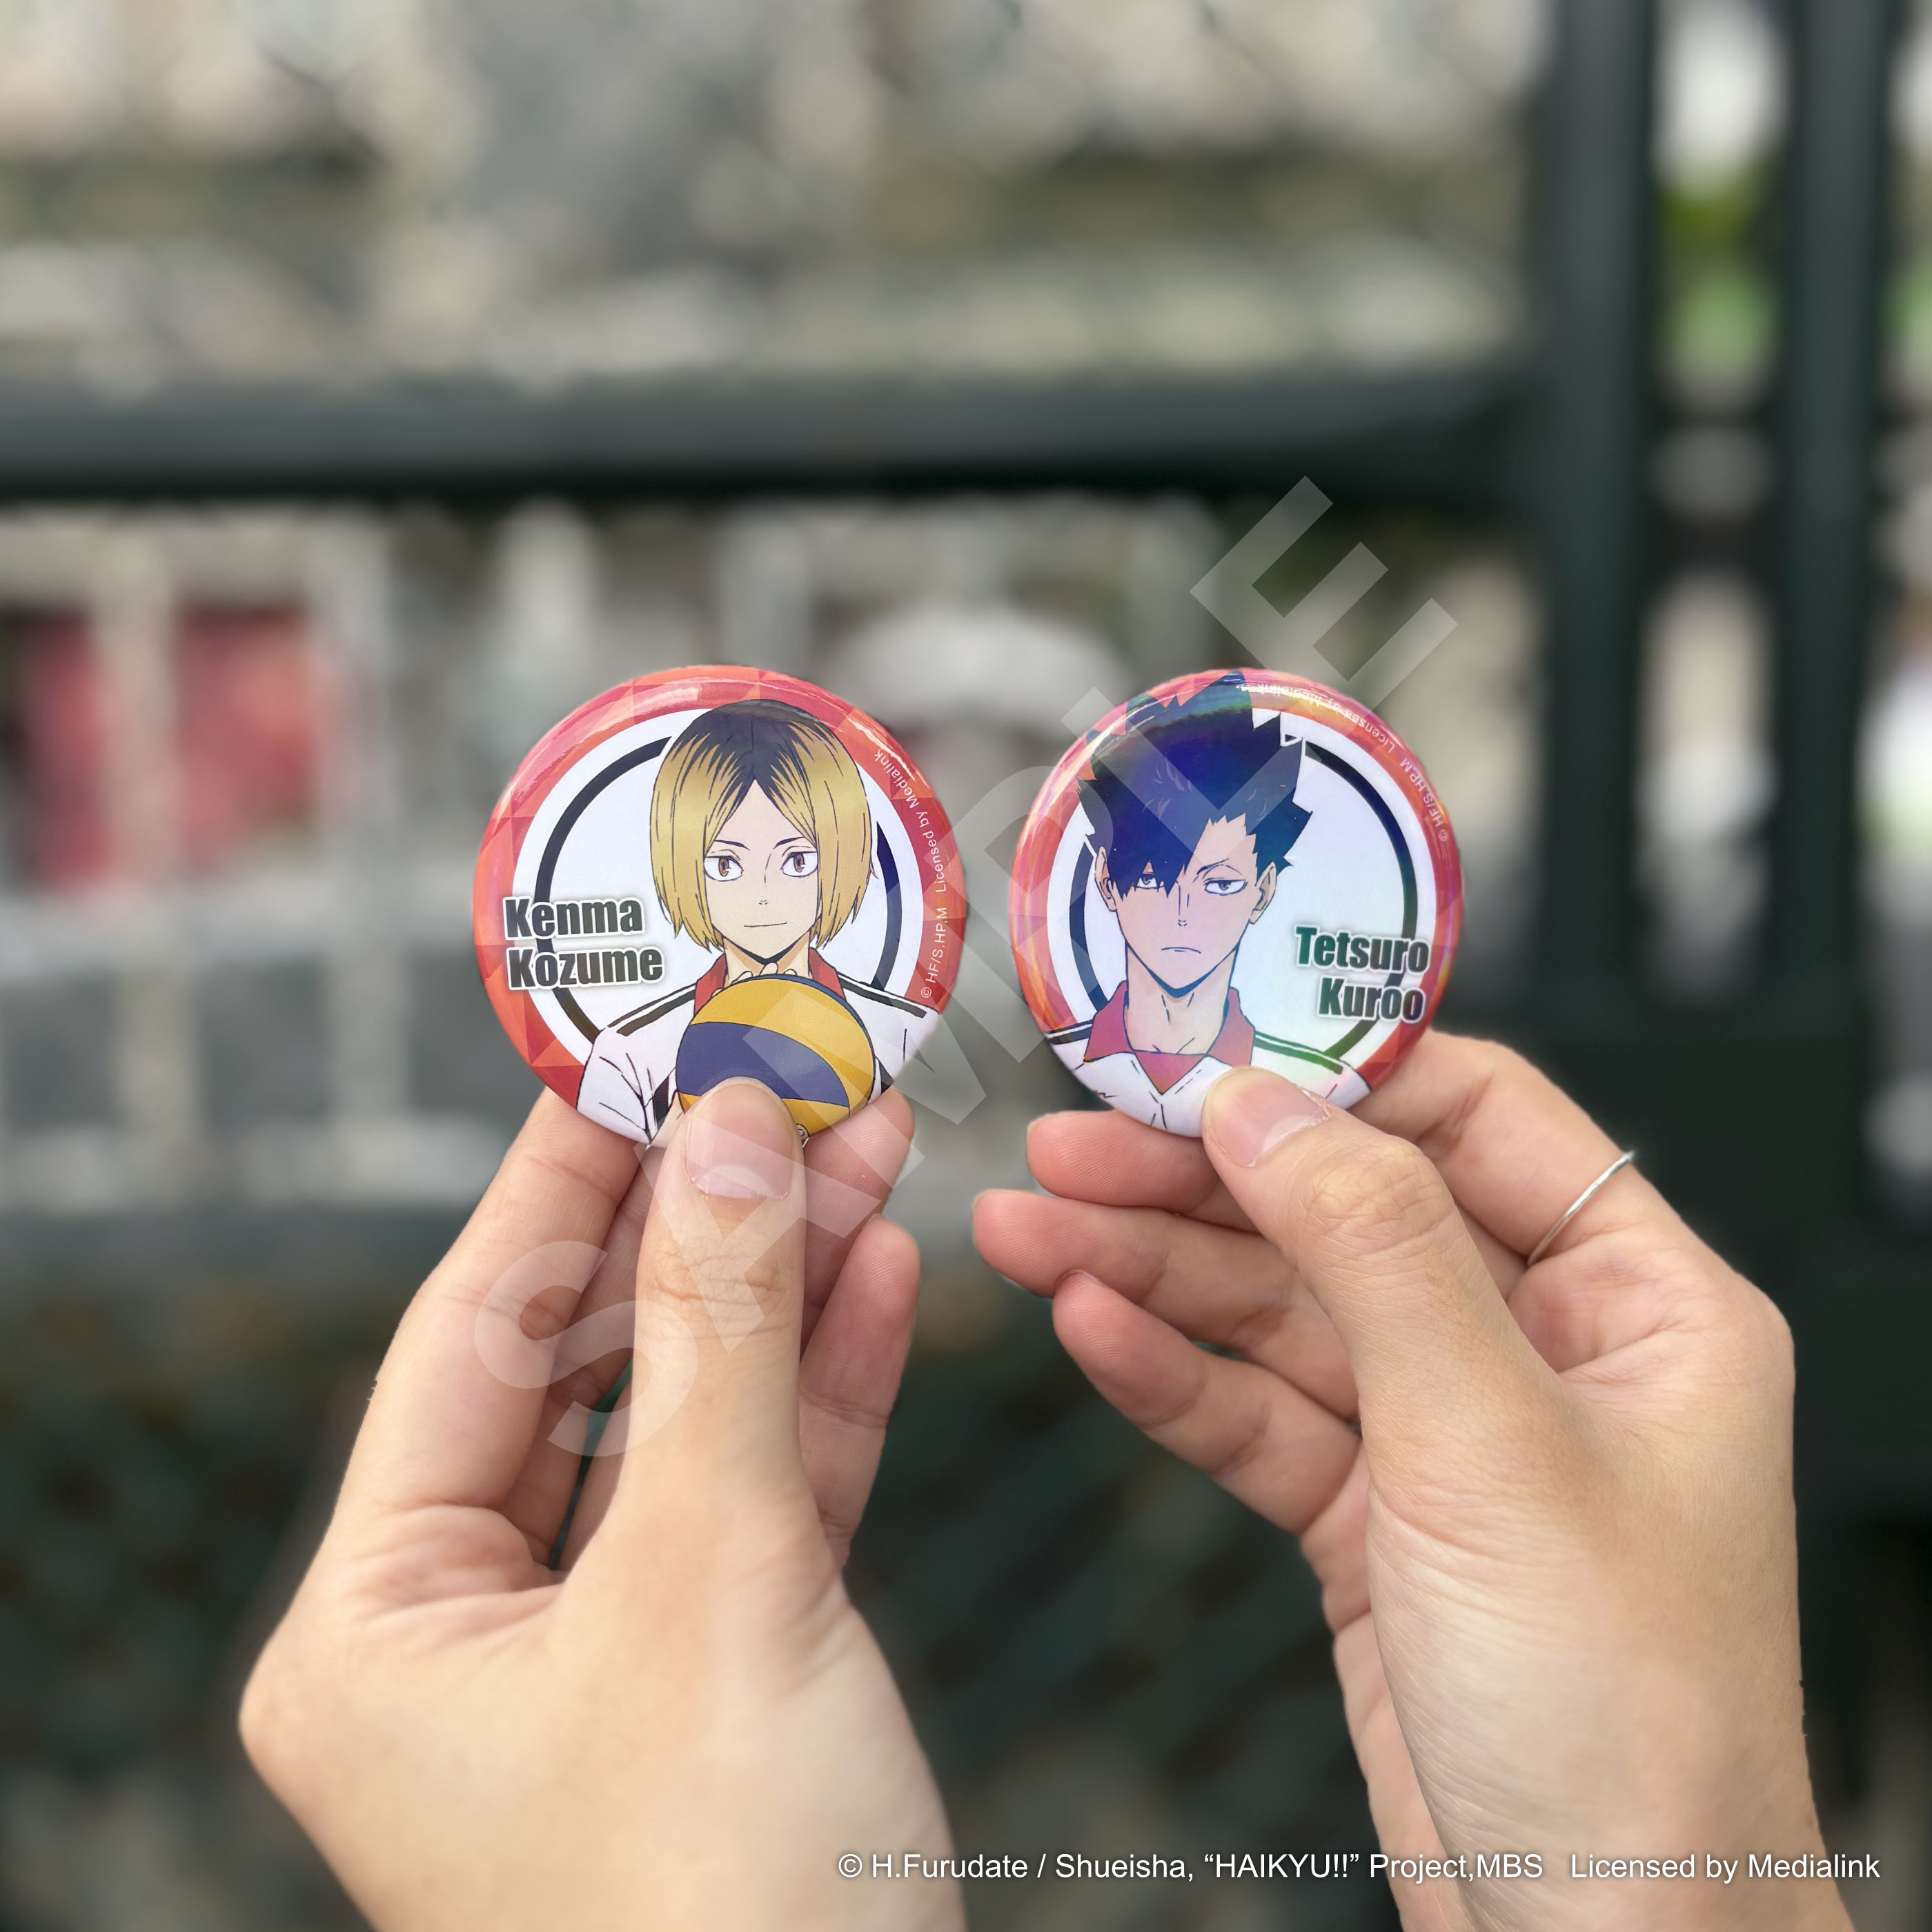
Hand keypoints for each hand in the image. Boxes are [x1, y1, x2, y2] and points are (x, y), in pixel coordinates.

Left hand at [243, 1081, 961, 1931]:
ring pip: (693, 1420)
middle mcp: (467, 1636)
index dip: (565, 1177)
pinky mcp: (720, 1677)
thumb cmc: (729, 1895)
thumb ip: (720, 1332)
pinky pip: (764, 1498)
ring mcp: (601, 1657)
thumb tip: (727, 1124)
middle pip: (593, 1362)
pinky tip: (883, 1277)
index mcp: (379, 1624)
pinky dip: (827, 1390)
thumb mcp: (715, 1571)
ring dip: (785, 1288)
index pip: (473, 1334)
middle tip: (787, 1078)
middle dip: (705, 1222)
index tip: (639, 1043)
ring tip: (867, 1149)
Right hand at [974, 1034, 1847, 1931]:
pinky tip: (1092, 1329)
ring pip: (1282, 1314)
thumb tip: (1267, 1100)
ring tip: (1029, 1231)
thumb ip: (1376, 1250)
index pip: (1478, 1117)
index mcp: (1641, 1301)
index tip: (1205, 1051)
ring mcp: (1451, 1436)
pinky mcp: (1374, 1518)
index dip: (1335, 1074)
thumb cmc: (1624, 1721)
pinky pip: (1259, 1415)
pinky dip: (1173, 1374)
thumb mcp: (1493, 1445)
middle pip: (1347, 1212)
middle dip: (1200, 1181)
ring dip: (1153, 1271)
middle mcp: (1545, 1351)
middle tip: (1068, 1146)